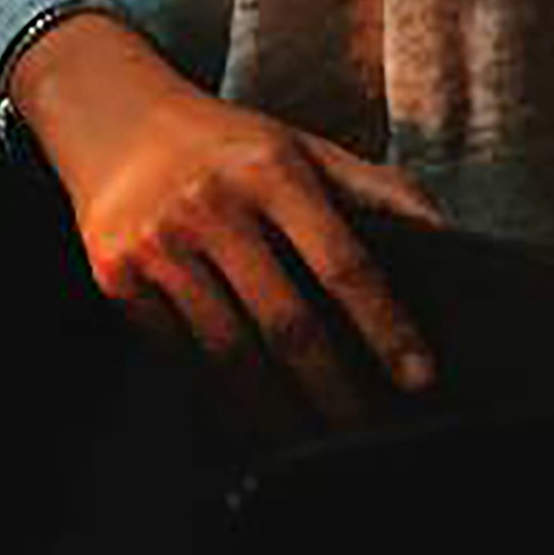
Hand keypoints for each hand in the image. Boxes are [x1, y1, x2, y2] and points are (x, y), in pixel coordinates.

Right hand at [8, 20, 440, 439]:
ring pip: (229, 352)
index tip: (418, 377)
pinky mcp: (117, 274)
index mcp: (270, 169)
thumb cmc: (224, 141)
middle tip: (367, 436)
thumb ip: (372, 187)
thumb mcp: (299, 143)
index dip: (386, 326)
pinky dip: (216, 392)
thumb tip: (445, 236)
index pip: (342, 262)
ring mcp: (159, 243)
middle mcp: (212, 205)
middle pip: (286, 323)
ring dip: (276, 410)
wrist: (108, 111)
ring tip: (312, 443)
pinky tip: (247, 415)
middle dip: (335, 391)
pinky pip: (177, 352)